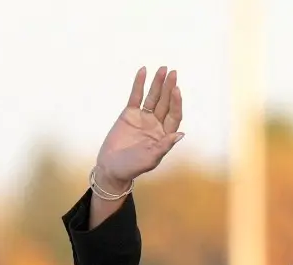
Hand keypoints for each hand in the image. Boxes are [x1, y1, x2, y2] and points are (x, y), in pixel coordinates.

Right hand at [93, 65, 184, 190]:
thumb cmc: (133, 167)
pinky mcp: (129, 114)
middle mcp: (156, 124)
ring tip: (162, 69)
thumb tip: (180, 134)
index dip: (176, 103)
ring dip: (157, 83)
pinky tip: (143, 71)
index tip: (176, 89)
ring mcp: (143, 118)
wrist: (112, 167)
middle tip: (173, 73)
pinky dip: (139, 84)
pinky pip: (136, 96)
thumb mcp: (151, 158)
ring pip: (152, 97)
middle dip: (169, 88)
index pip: (174, 115)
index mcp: (165, 135)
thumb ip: (164, 146)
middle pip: (165, 103)